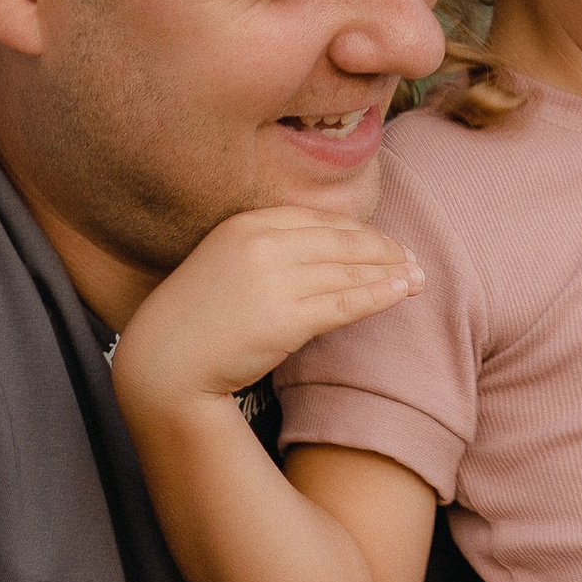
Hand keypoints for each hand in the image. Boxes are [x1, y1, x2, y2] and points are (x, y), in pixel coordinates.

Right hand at [110, 206, 420, 421]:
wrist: (163, 361)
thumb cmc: (195, 320)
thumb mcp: (225, 265)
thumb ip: (266, 250)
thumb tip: (319, 253)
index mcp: (246, 224)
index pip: (319, 220)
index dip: (359, 230)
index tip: (385, 240)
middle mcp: (262, 243)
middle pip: (341, 240)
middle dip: (383, 249)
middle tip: (413, 257)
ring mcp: (274, 279)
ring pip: (348, 271)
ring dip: (391, 271)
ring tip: (418, 277)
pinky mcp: (285, 318)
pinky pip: (345, 303)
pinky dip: (380, 296)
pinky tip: (403, 292)